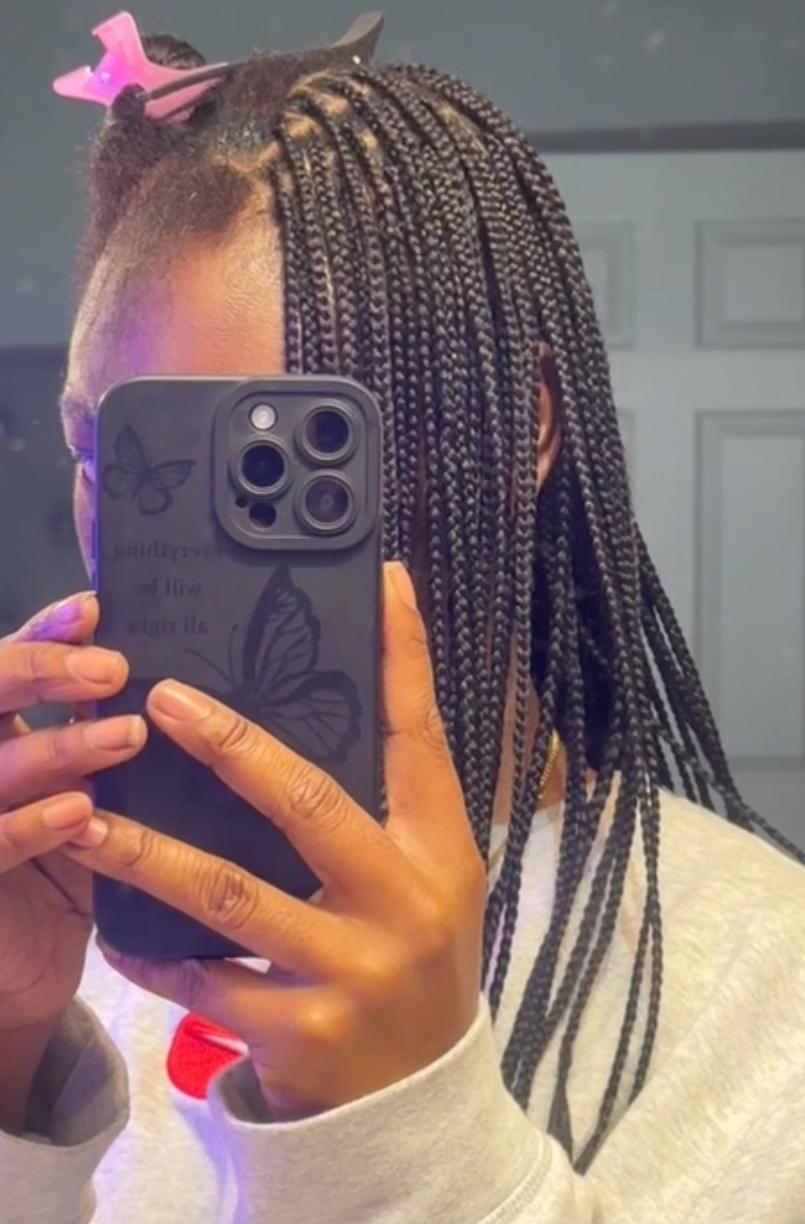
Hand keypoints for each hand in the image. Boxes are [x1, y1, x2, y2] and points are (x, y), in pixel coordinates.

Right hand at [0, 593, 144, 1029]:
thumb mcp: (93, 791)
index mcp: (4, 731)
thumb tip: (182, 679)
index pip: (10, 665)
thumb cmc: (73, 862)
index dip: (44, 634)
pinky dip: (31, 826)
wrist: (30, 967)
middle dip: (40, 671)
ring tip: (125, 736)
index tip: (95, 609)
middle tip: (110, 666)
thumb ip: (107, 735)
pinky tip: (80, 813)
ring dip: (59, 747)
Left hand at [64, 562, 486, 1120]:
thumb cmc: (418, 965)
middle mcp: (405, 903)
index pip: (419, 737)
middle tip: (162, 699)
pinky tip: (116, 931)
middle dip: (233, 745)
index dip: (403, 657)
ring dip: (150, 853)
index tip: (379, 581)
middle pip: (310, 803)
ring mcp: (354, 971)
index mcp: (441, 851)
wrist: (420, 1102)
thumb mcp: (428, 881)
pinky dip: (154, 954)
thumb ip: (388, 809)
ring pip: (232, 895)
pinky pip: (205, 982)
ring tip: (88, 817)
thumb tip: (328, 717)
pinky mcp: (303, 1033)